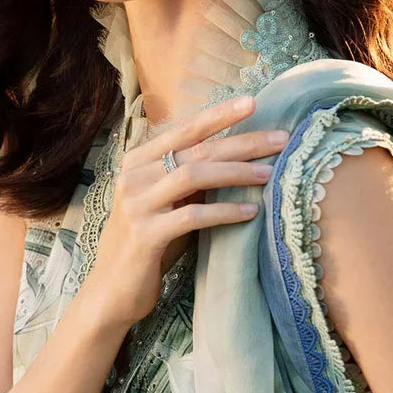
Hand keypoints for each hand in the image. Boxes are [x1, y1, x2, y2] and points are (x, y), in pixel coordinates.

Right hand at [85, 94, 288, 327]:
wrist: (112, 290)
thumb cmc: (148, 244)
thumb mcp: (167, 202)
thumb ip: (189, 178)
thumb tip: (237, 154)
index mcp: (137, 161)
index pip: (184, 128)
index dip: (219, 113)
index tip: (253, 102)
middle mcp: (133, 176)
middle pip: (196, 148)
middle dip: (241, 141)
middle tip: (280, 138)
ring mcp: (136, 205)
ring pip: (193, 175)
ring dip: (236, 172)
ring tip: (269, 173)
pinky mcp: (145, 235)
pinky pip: (192, 217)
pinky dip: (224, 212)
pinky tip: (250, 212)